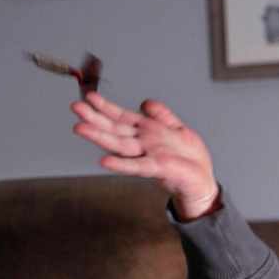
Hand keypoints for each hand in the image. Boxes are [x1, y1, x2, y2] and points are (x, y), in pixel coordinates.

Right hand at [71, 92, 217, 219]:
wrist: (203, 181)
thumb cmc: (190, 159)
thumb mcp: (179, 129)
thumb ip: (162, 115)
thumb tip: (146, 102)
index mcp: (146, 131)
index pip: (122, 116)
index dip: (105, 107)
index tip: (89, 97)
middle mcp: (143, 143)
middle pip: (115, 128)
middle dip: (94, 118)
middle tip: (75, 108)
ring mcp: (148, 155)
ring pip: (120, 144)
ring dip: (100, 137)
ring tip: (81, 129)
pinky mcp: (158, 168)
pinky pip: (137, 165)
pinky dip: (121, 164)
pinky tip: (105, 161)